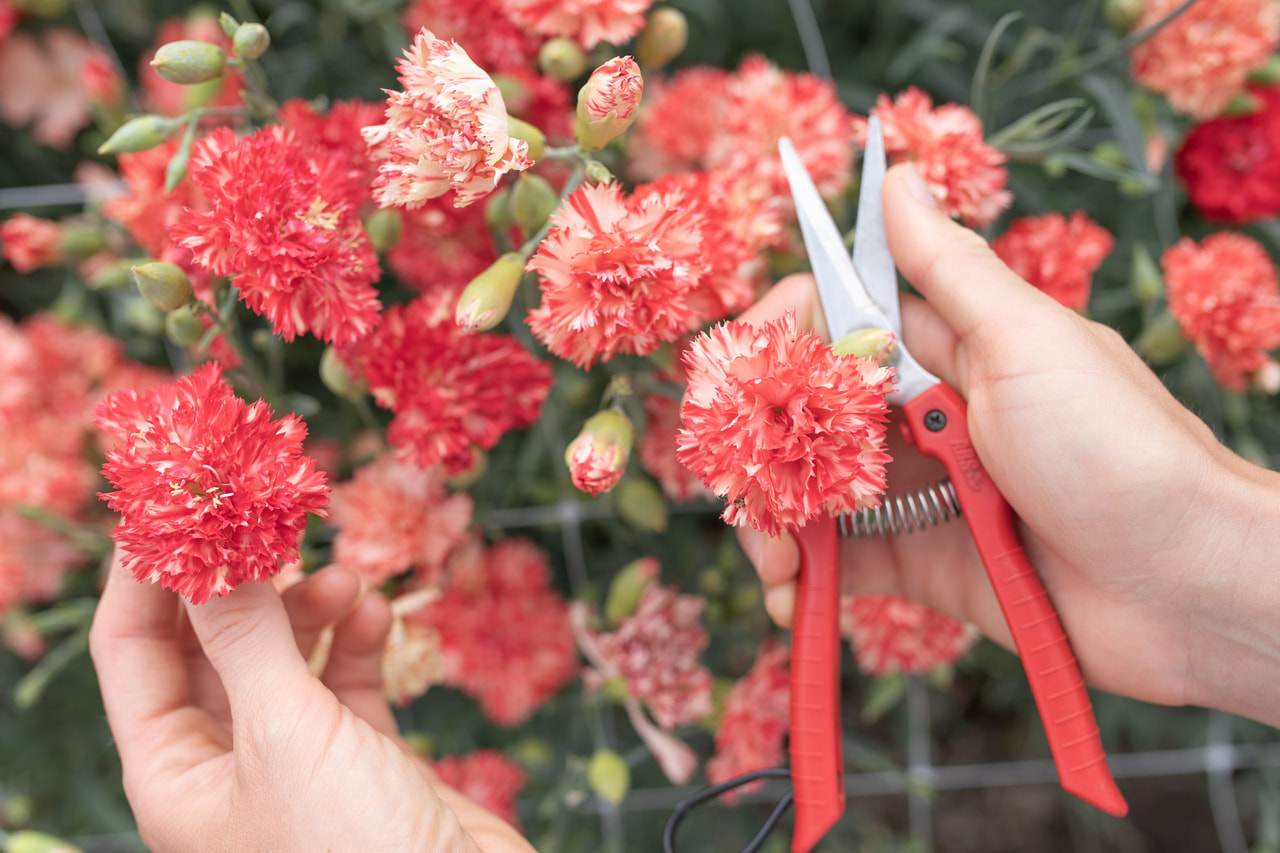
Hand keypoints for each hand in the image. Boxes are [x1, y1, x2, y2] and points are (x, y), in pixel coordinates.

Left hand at [90, 552, 534, 852]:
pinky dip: (356, 642)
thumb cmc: (352, 846)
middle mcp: (225, 767)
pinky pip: (343, 680)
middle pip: (209, 647)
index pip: (133, 652)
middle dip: (236, 582)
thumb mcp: (282, 732)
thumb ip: (244, 633)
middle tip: (265, 515)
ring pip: (282, 658)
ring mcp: (295, 761)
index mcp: (174, 775)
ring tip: (342, 576)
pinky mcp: (361, 757)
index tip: (176, 498)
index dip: (146, 573)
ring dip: (307, 608)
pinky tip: (375, 616)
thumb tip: (203, 543)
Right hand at [738, 163, 1279, 722]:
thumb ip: (950, 269)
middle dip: (760, 439)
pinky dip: (804, 579)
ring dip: (773, 519)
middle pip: (809, 409)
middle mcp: (926, 413)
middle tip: (735, 475)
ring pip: (813, 488)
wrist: (1185, 589)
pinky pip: (841, 561)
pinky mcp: (919, 563)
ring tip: (767, 557)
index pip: (839, 320)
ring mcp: (920, 491)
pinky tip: (788, 598)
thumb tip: (898, 176)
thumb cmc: (1117, 450)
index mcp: (953, 347)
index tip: (745, 362)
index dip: (781, 335)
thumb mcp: (1028, 341)